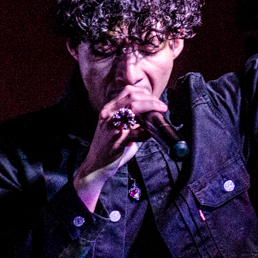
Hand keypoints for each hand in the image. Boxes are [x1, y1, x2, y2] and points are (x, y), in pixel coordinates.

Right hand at [72, 86, 166, 211]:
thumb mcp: (116, 127)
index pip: (127, 91)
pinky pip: (137, 131)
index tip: (155, 100)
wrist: (95, 166)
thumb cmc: (109, 147)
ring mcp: (111, 126)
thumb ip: (130, 119)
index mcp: (108, 109)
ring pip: (134, 107)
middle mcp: (107, 114)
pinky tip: (151, 133)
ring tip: (159, 112)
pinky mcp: (117, 141)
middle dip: (151, 99)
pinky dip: (148, 131)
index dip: (145, 93)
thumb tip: (151, 114)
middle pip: (132, 96)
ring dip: (151, 108)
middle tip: (161, 107)